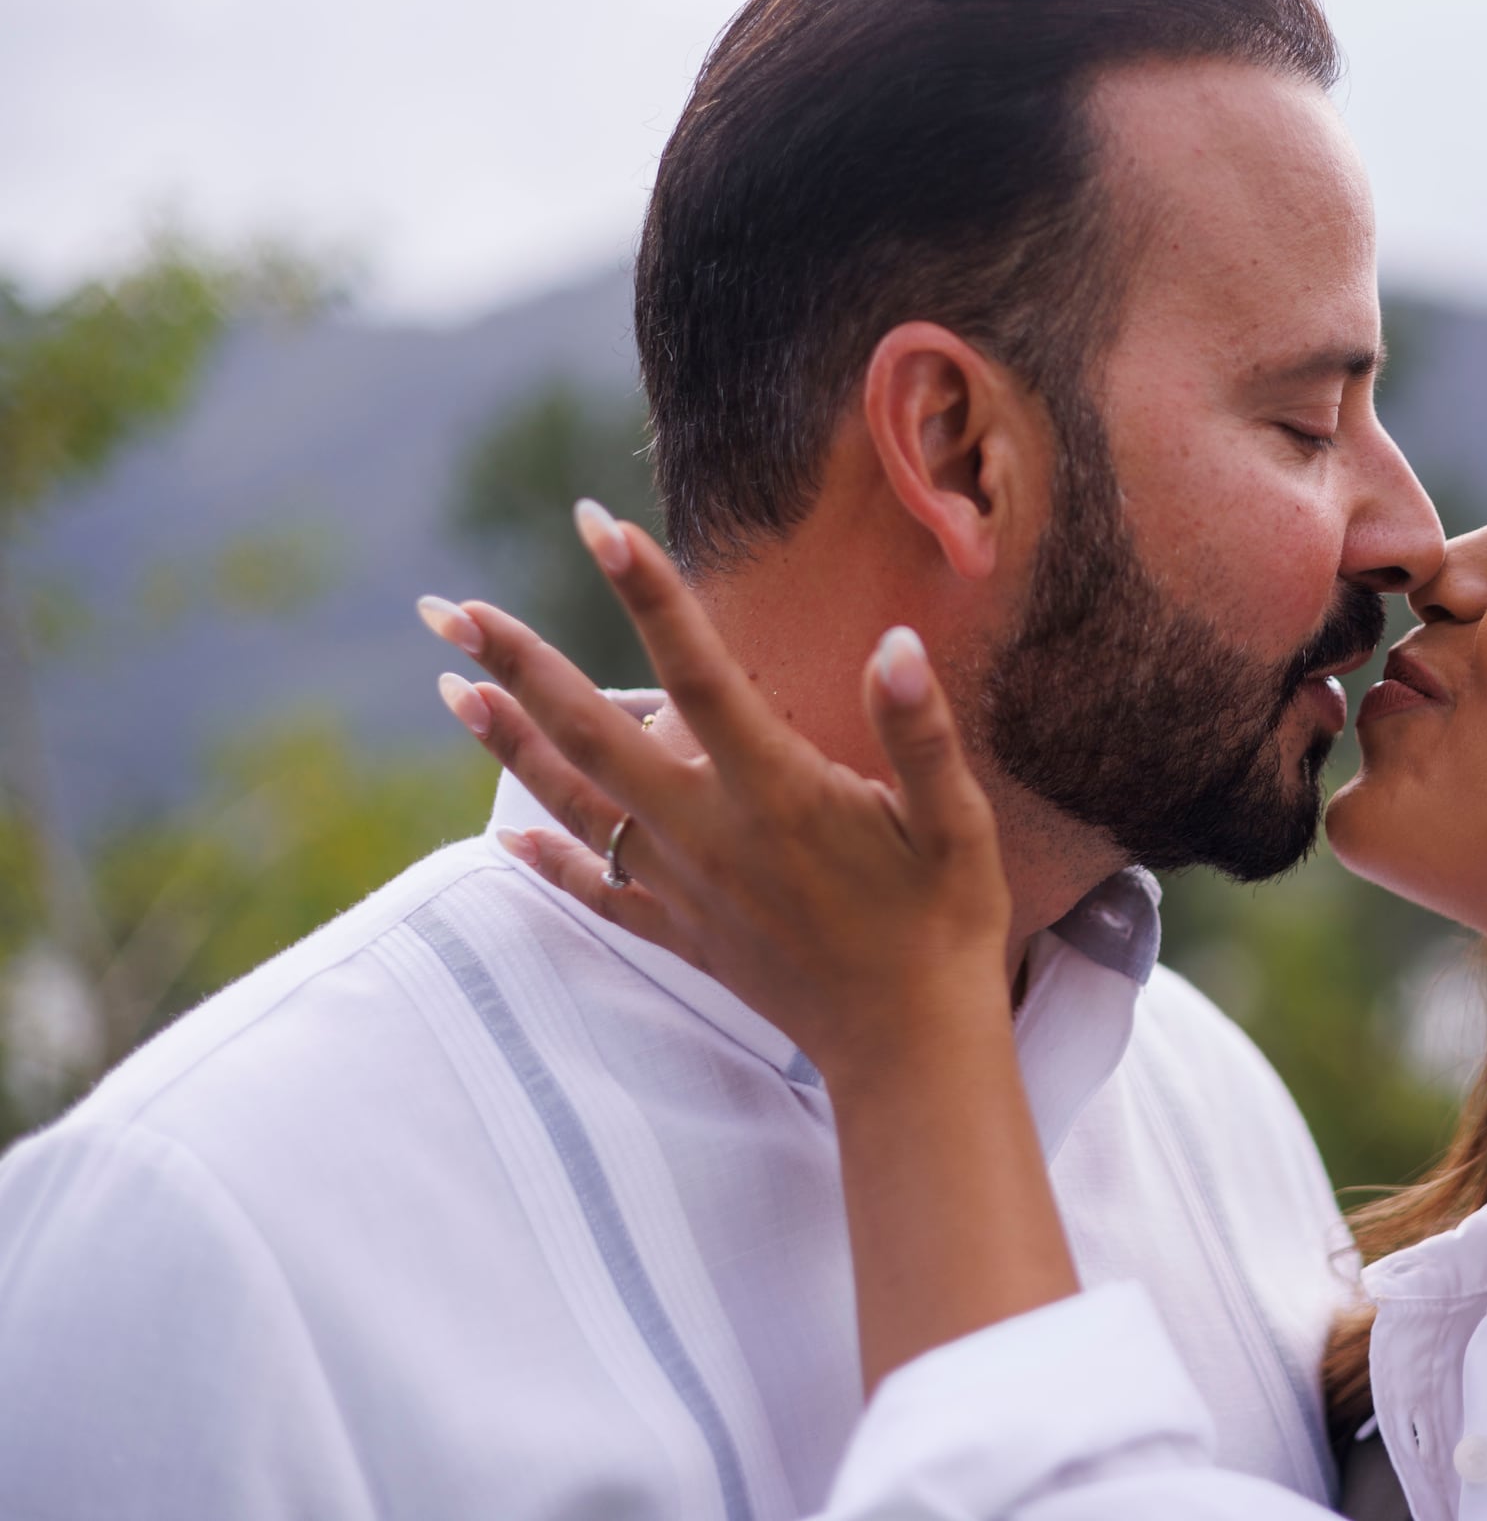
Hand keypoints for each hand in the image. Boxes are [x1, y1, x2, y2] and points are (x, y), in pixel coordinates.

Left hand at [417, 500, 1013, 1082]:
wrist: (911, 1045)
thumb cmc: (945, 922)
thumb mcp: (956, 822)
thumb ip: (920, 732)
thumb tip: (896, 643)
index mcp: (776, 790)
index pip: (695, 671)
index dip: (647, 592)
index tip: (596, 523)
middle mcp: (710, 832)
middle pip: (592, 733)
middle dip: (518, 663)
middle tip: (449, 607)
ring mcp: (686, 886)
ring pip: (575, 803)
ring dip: (507, 744)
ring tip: (449, 687)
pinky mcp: (684, 933)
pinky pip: (598, 892)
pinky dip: (545, 865)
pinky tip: (503, 843)